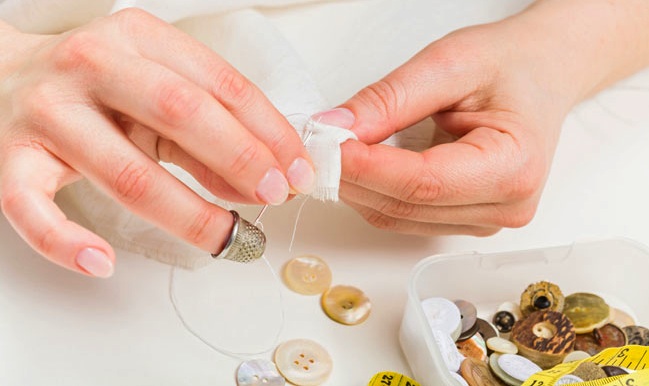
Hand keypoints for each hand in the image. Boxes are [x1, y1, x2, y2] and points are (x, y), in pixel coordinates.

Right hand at [0, 9, 314, 276]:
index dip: (269, 131)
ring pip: (125, 172)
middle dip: (240, 159)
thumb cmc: (94, 85)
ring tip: (226, 239)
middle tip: (275, 196)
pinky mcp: (9, 158)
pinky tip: (102, 263)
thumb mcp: (156, 89)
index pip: (221, 85)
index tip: (299, 168)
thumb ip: (205, 132)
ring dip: (187, 214)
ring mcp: (48, 113)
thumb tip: (260, 178)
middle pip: (180, 115)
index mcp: (139, 39)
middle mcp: (92, 67)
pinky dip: (65, 241)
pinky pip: (30, 208)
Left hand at [333, 0, 648, 235]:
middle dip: (352, 177)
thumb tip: (337, 126)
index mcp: (514, 167)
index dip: (367, 167)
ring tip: (334, 150)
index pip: (424, 183)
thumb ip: (391, 98)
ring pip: (398, 217)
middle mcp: (505, 206)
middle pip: (405, 206)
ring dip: (357, 188)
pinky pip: (403, 217)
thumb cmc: (510, 65)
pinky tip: (359, 166)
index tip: (326, 144)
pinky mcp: (466, 219)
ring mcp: (486, 219)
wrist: (542, 74)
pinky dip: (372, 193)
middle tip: (317, 143)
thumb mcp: (450, 63)